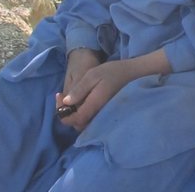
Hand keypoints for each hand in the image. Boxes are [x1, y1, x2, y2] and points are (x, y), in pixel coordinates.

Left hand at [56, 49, 170, 130]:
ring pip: (84, 122)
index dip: (62, 112)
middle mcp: (99, 114)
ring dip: (74, 113)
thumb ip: (79, 89)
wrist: (135, 73)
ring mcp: (104, 115)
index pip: (74, 119)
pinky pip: (90, 118)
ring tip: (70, 98)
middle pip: (77, 124)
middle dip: (66, 113)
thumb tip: (65, 103)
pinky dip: (82, 112)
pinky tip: (81, 101)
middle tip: (61, 96)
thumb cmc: (114, 71)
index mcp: (94, 105)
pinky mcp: (106, 113)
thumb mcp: (93, 74)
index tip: (58, 96)